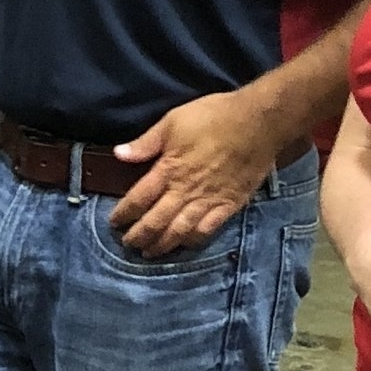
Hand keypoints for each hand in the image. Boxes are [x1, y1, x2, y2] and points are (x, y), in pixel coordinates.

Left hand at [110, 91, 280, 254]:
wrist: (257, 123)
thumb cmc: (213, 117)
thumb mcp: (172, 122)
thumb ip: (146, 143)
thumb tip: (118, 154)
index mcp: (168, 170)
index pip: (139, 199)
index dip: (124, 214)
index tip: (114, 222)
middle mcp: (185, 191)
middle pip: (156, 222)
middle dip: (139, 236)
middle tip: (128, 244)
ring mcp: (208, 201)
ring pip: (179, 232)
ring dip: (162, 245)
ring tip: (150, 253)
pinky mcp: (229, 206)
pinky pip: (208, 231)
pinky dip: (193, 242)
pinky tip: (184, 245)